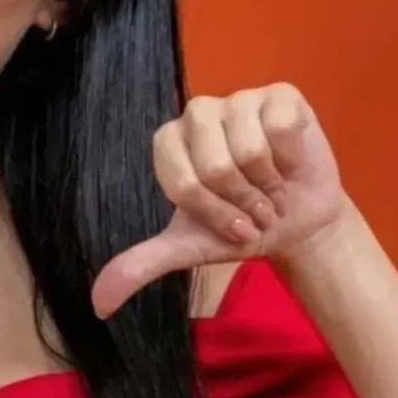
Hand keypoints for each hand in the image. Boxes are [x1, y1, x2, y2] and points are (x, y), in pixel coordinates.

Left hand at [91, 82, 348, 317]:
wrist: (299, 223)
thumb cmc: (242, 227)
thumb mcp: (189, 249)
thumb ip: (140, 266)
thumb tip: (98, 303)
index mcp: (167, 142)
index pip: (184, 183)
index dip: (215, 214)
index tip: (233, 227)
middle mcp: (197, 113)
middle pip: (216, 166)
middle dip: (243, 202)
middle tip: (256, 209)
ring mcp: (238, 99)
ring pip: (251, 149)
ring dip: (269, 186)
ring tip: (273, 189)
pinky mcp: (280, 94)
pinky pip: (282, 129)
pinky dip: (292, 159)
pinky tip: (291, 163)